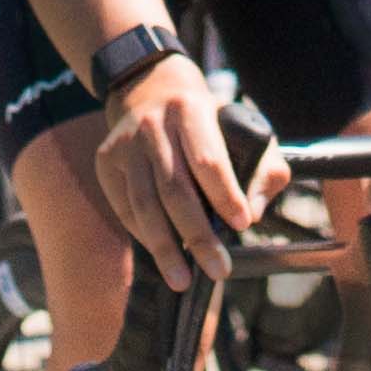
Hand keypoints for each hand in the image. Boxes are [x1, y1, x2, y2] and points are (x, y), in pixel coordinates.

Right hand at [83, 52, 263, 285]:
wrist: (151, 91)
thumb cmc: (209, 122)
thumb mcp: (244, 128)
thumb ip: (264, 169)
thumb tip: (255, 213)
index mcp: (190, 110)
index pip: (208, 159)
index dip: (225, 195)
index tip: (243, 225)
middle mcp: (152, 125)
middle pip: (175, 189)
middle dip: (198, 236)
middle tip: (219, 270)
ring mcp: (124, 144)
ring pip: (144, 204)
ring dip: (165, 248)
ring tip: (183, 279)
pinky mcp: (106, 160)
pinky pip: (125, 207)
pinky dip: (144, 235)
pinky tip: (163, 255)